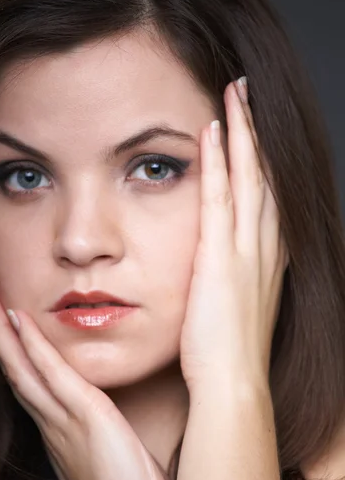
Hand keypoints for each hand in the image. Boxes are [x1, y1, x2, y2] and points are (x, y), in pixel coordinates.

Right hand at [0, 292, 172, 479]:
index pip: (29, 382)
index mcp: (57, 429)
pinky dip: (33, 346)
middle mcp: (51, 421)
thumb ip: (92, 438)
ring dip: (3, 332)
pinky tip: (19, 321)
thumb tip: (99, 428)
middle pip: (16, 370)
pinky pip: (51, 373)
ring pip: (23, 367)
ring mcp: (63, 417)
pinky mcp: (84, 413)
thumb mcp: (103, 457)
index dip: (12, 353)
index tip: (3, 325)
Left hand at [180, 78, 287, 392]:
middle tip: (249, 93)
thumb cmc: (229, 356)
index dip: (263, 160)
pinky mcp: (222, 260)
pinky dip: (221, 164)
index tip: (253, 131)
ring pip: (250, 178)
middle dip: (258, 133)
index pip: (267, 198)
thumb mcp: (237, 310)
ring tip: (236, 93)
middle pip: (266, 177)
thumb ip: (235, 282)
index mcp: (266, 261)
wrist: (233, 386)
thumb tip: (224, 271)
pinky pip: (222, 200)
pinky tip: (212, 132)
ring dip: (243, 134)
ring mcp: (246, 252)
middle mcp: (264, 249)